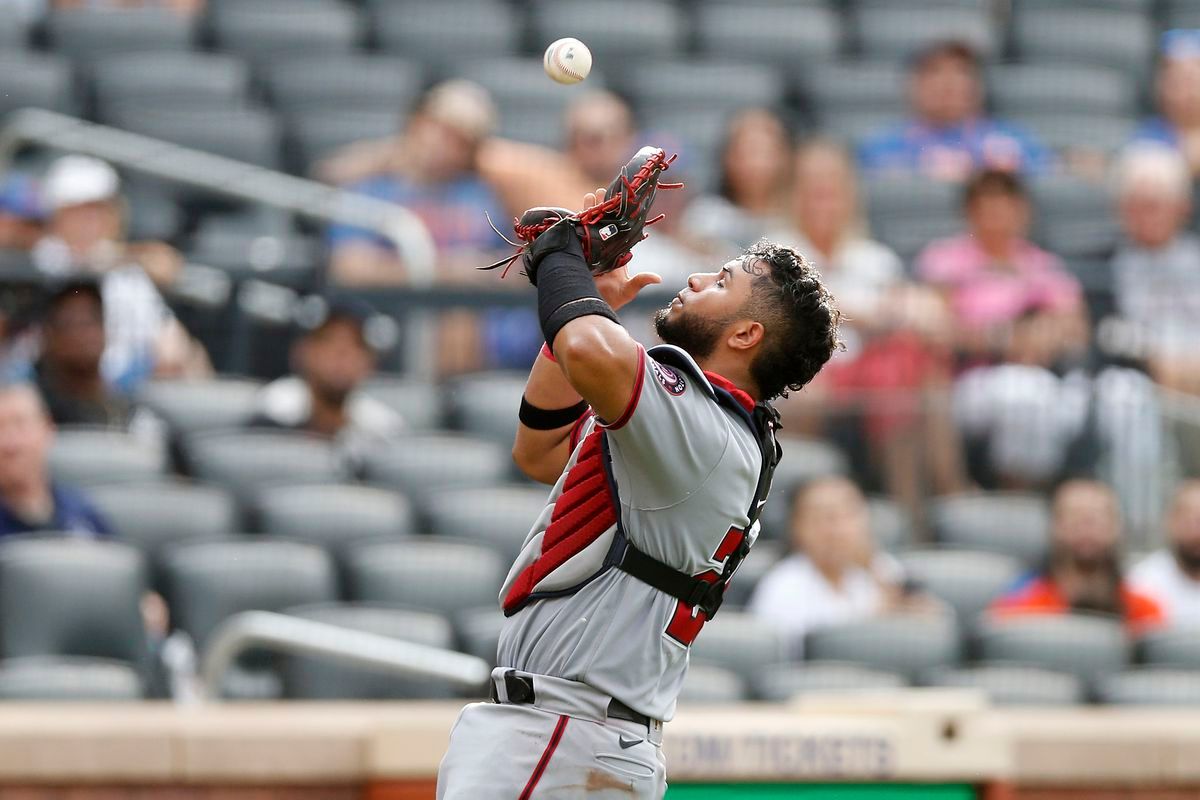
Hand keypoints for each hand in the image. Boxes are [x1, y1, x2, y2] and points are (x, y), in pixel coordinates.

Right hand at [582, 188, 661, 310]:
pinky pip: (576, 236)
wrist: (588, 308)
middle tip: (602, 191)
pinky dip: (575, 223)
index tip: (620, 202)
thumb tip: (658, 278)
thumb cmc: (611, 300)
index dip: (619, 216)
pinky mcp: (576, 255)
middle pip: (604, 224)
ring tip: (590, 195)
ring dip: (589, 211)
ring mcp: (589, 251)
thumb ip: (640, 282)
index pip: (620, 231)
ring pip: (589, 226)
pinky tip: (574, 211)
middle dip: (602, 208)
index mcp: (617, 253)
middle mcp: (603, 249)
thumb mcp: (627, 291)